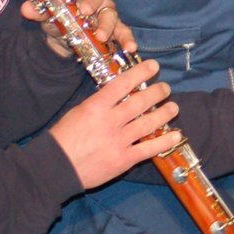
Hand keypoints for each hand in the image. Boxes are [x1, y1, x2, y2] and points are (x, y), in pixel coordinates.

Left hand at [21, 0, 136, 56]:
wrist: (63, 37)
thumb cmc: (56, 16)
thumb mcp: (45, 14)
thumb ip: (37, 10)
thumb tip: (26, 8)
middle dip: (92, 2)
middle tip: (85, 12)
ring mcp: (106, 10)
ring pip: (110, 12)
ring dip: (106, 23)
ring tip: (101, 36)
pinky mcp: (114, 27)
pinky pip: (123, 30)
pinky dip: (127, 38)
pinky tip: (130, 47)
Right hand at [48, 59, 181, 189]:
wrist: (57, 167)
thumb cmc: (63, 138)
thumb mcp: (77, 112)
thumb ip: (98, 104)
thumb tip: (117, 95)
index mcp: (95, 107)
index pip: (123, 84)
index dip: (141, 73)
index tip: (153, 66)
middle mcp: (110, 122)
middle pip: (140, 102)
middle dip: (157, 92)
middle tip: (166, 88)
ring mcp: (119, 141)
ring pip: (148, 124)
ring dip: (164, 114)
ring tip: (173, 107)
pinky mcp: (124, 160)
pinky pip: (149, 149)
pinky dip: (164, 141)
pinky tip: (175, 135)